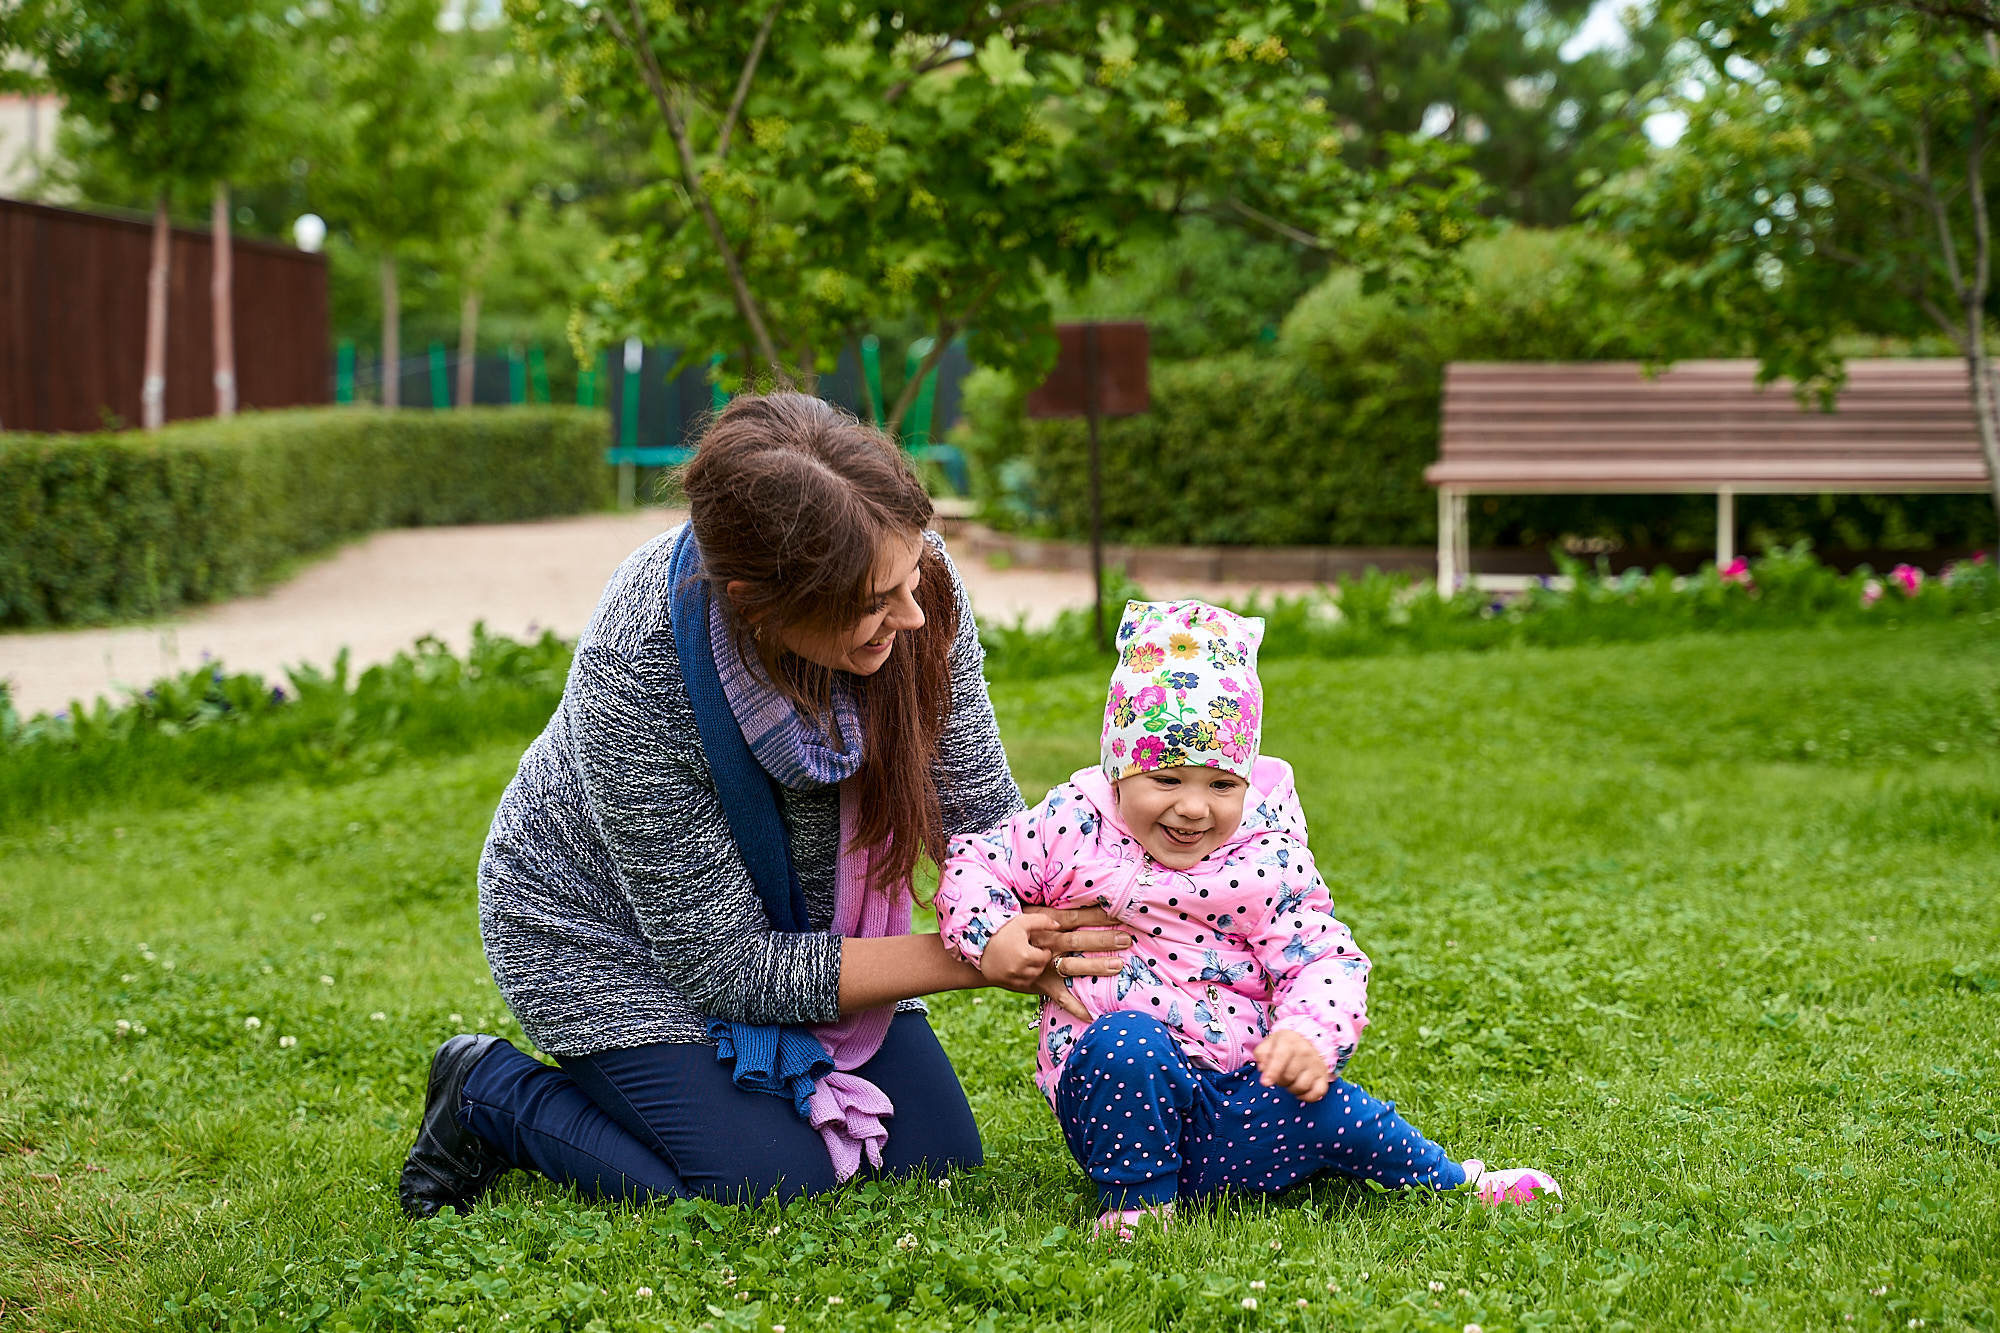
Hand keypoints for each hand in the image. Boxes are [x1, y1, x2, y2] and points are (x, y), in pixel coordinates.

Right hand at [982, 909, 1130, 1021]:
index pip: (1077, 918)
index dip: (1099, 915)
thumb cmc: (1004, 930)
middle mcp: (1047, 947)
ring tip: (1119, 966)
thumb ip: (1044, 917)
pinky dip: (1074, 1006)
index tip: (1120, 912)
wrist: (983, 955)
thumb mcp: (1022, 917)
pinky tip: (1091, 1015)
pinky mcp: (1040, 984)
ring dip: (1096, 966)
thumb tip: (1063, 918)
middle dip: (1105, 940)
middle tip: (1128, 939)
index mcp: (1046, 927)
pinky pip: (1059, 997)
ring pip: (1074, 967)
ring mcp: (1044, 967)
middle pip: (1080, 941)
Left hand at [1252, 1029, 1329, 1102]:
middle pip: (1288, 1076)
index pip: (1280, 1057)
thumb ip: (1261, 1055)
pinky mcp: (1324, 1076)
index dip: (1272, 1072)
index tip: (1265, 1083)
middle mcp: (1305, 1051)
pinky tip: (1300, 1091)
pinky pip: (1318, 1092)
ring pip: (1301, 1086)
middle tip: (1279, 1076)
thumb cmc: (1283, 1047)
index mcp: (1289, 1041)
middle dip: (1279, 1080)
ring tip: (1290, 1081)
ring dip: (1291, 1088)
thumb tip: (1263, 1068)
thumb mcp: (1268, 1045)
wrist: (1304, 1044)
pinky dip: (1308, 1096)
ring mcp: (1316, 1064)